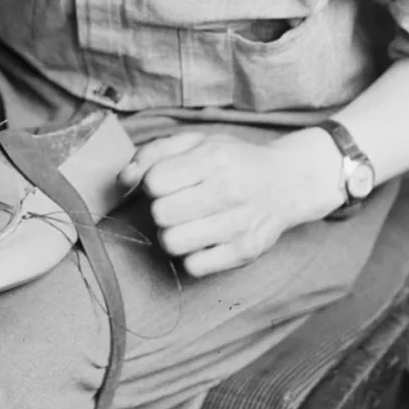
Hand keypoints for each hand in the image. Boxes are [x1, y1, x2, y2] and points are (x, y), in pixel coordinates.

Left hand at [119, 130, 335, 277]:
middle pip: (160, 215)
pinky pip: (193, 266)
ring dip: (172, 234)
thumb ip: (153, 152)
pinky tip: (203, 239)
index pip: (154, 182)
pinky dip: (191, 255)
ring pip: (172, 243)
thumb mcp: (195, 141)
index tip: (167, 182)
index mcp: (213, 157)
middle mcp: (228, 190)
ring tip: (188, 222)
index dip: (152, 184)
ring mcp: (238, 224)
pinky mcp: (245, 252)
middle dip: (161, 209)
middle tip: (178, 203)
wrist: (286, 182)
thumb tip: (122, 180)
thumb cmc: (232, 160)